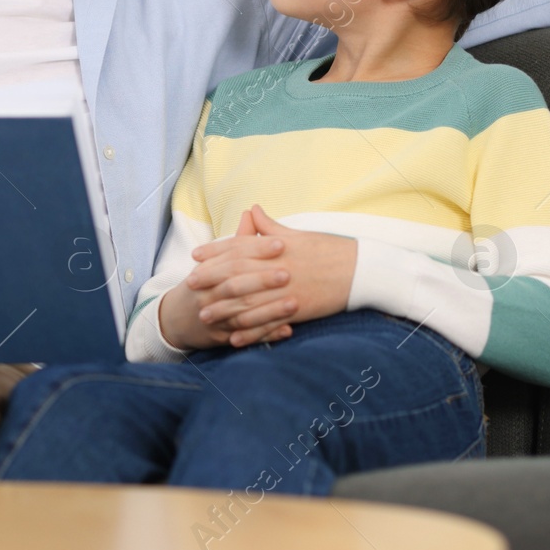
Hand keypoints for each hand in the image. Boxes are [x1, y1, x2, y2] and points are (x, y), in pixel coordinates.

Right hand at [158, 214, 293, 350]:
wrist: (176, 318)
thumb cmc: (204, 283)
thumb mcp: (215, 261)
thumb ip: (238, 240)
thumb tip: (251, 211)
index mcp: (208, 269)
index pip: (234, 255)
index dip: (257, 249)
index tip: (281, 242)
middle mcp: (209, 293)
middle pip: (236, 284)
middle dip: (262, 280)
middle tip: (288, 273)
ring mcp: (214, 317)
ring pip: (243, 314)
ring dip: (270, 311)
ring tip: (295, 304)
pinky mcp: (222, 338)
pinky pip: (246, 338)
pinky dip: (267, 335)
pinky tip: (287, 330)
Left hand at [198, 205, 356, 347]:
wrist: (360, 270)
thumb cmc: (330, 249)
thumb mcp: (299, 234)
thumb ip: (271, 227)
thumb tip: (253, 210)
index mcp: (277, 248)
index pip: (239, 248)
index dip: (215, 252)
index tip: (196, 256)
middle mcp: (278, 269)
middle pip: (237, 275)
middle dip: (211, 280)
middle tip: (189, 286)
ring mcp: (286, 291)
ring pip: (249, 302)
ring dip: (224, 309)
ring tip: (204, 316)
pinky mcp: (297, 310)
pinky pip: (268, 323)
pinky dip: (250, 332)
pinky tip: (234, 338)